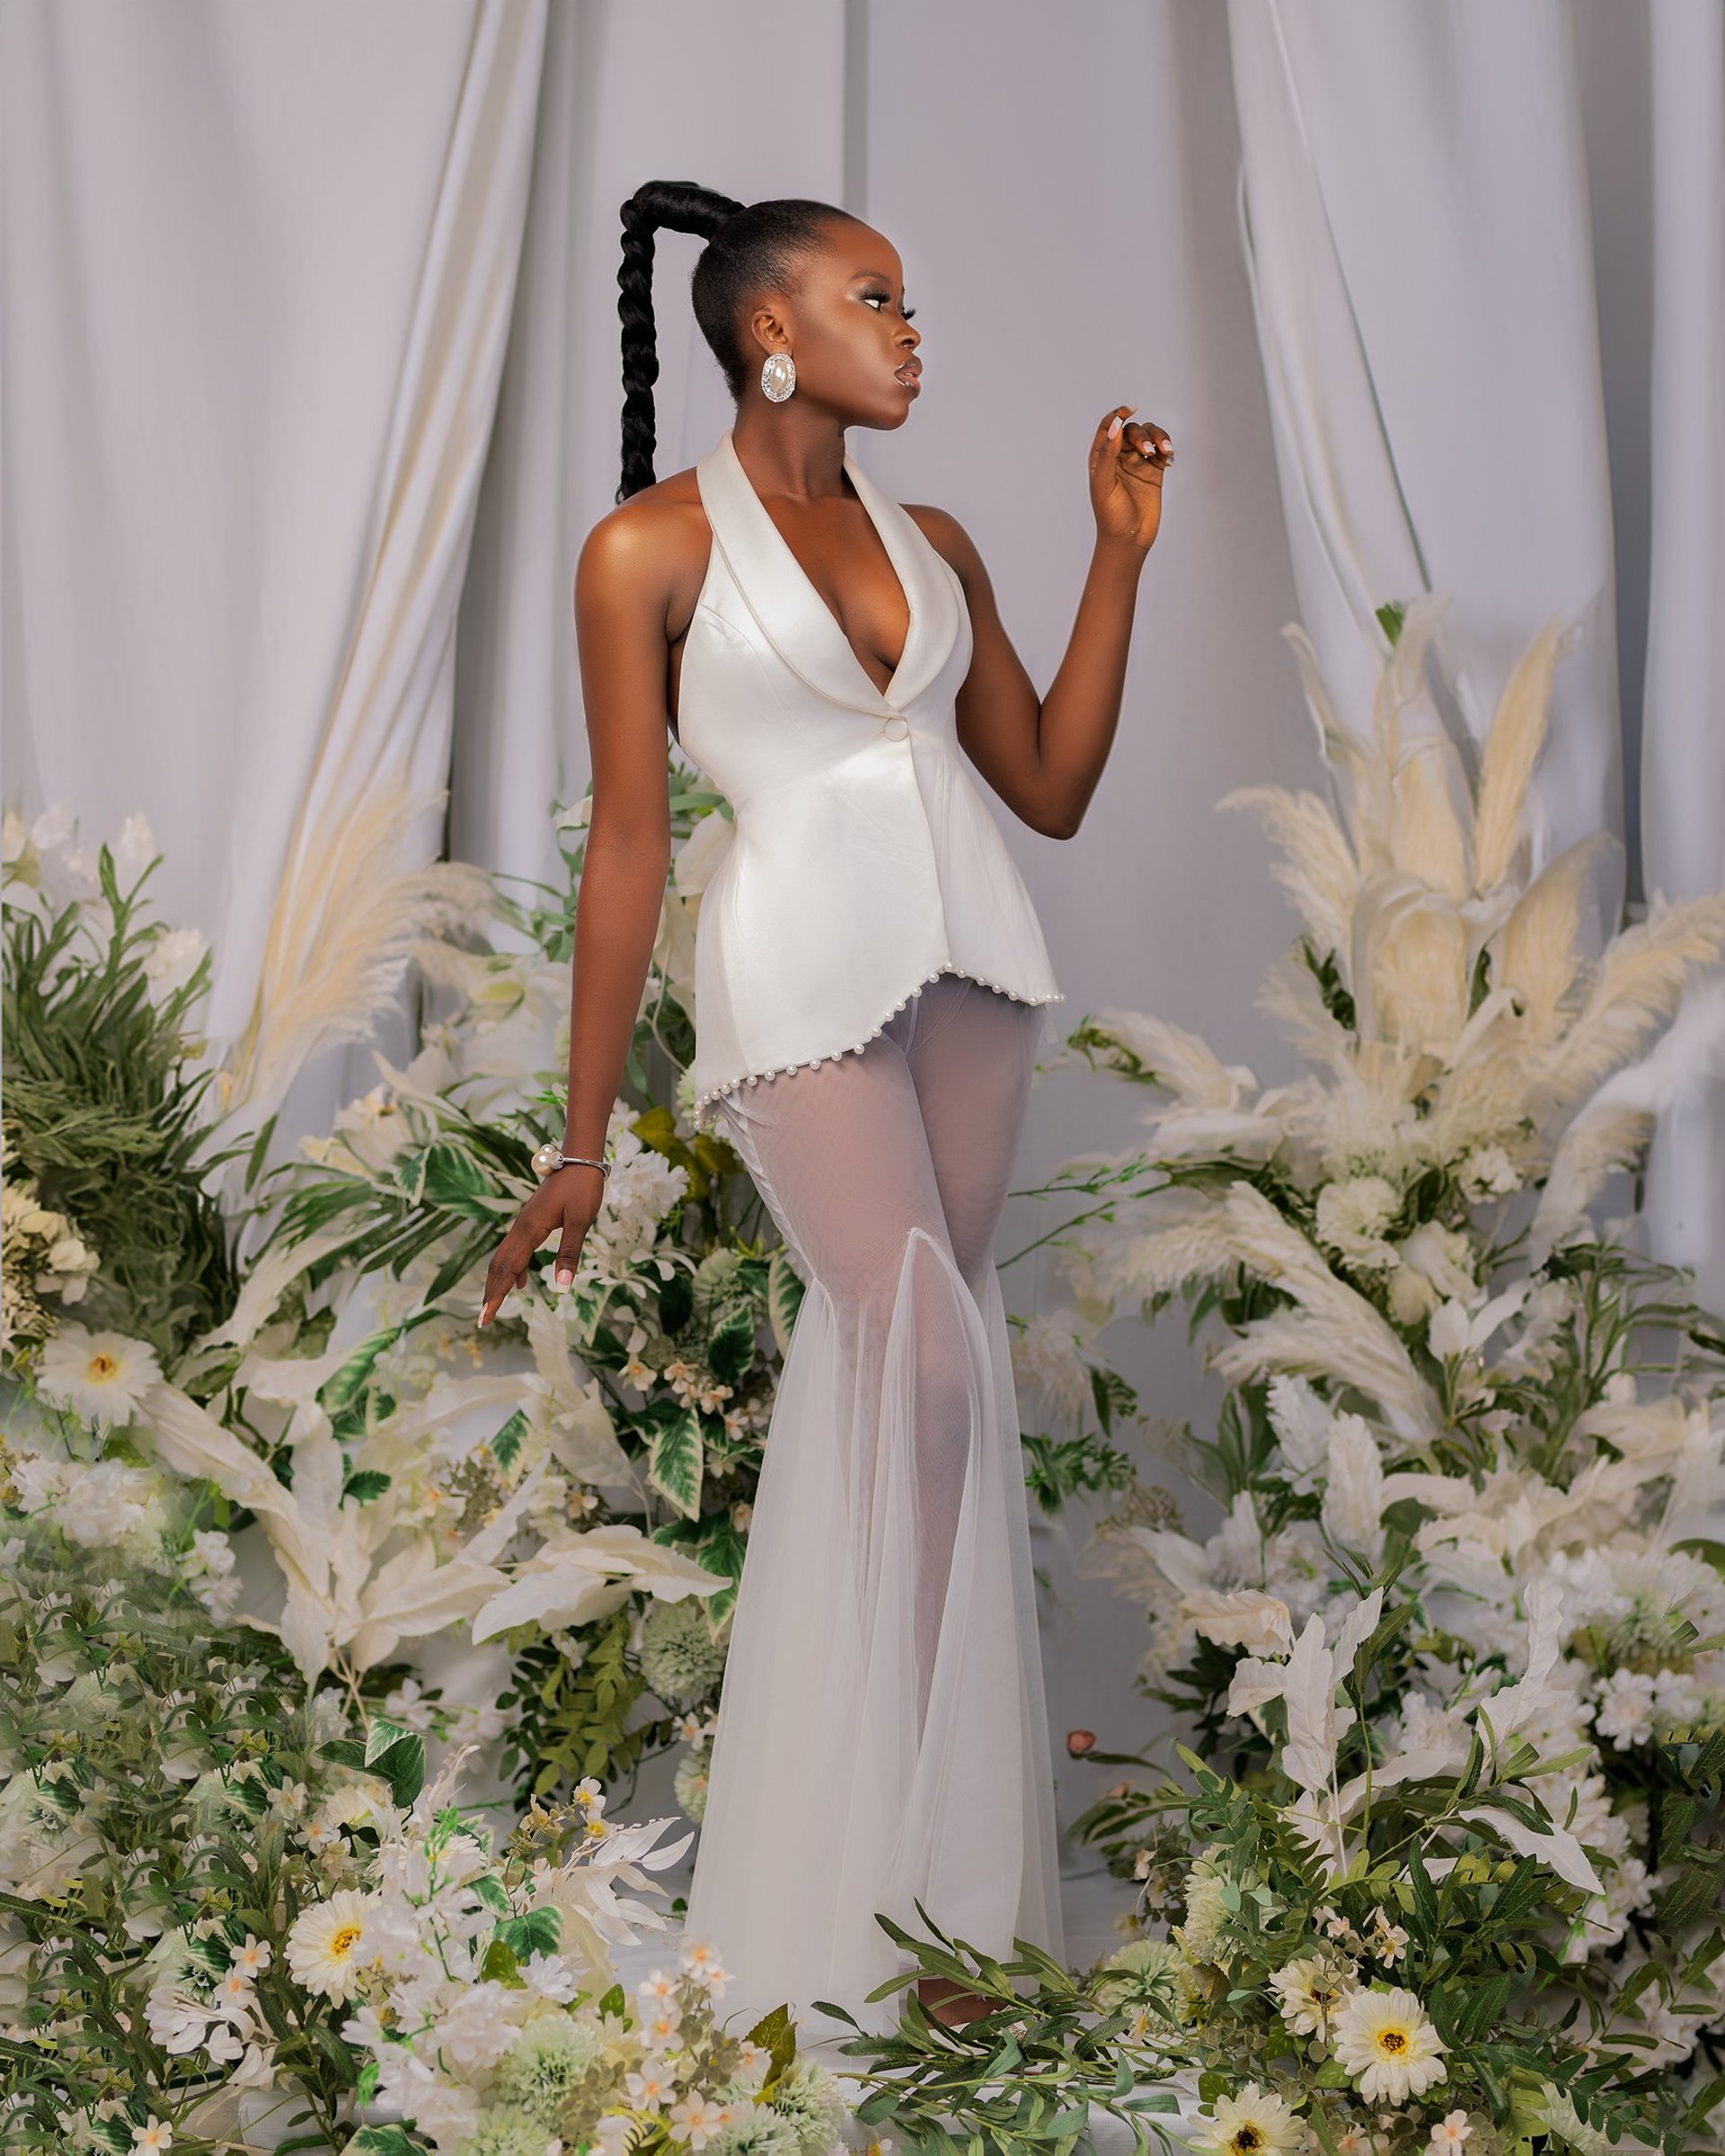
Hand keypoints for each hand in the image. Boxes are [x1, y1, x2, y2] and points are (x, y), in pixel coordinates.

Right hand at [478, 1164, 604, 1327]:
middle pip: (499, 1265)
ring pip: (504, 1256)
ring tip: (495, 1305)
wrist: (579, 1158)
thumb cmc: (582, 1187)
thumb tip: (562, 1287)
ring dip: (499, 1281)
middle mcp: (522, 1227)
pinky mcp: (531, 1220)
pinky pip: (516, 1249)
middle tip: (484, 1319)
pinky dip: (513, 1268)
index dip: (497, 1296)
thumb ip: (569, 1252)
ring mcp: (525, 1223)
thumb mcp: (580, 1221)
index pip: (508, 1269)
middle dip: (491, 1293)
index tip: (486, 1317)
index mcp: (530, 1230)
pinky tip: (521, 1281)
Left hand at [1088, 402, 1171, 554]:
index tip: (1128, 410)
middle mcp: (1119, 457)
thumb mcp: (1104, 484)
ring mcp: (1137, 463)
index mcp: (1101, 458)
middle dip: (1142, 436)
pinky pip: (1162, 451)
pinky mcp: (1154, 472)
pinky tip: (1169, 458)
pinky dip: (1167, 449)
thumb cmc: (1110, 515)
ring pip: (1149, 437)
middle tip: (1148, 451)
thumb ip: (1108, 454)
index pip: (1108, 427)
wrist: (1128, 539)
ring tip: (1165, 452)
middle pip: (1131, 430)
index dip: (1117, 415)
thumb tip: (1116, 426)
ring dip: (1158, 438)